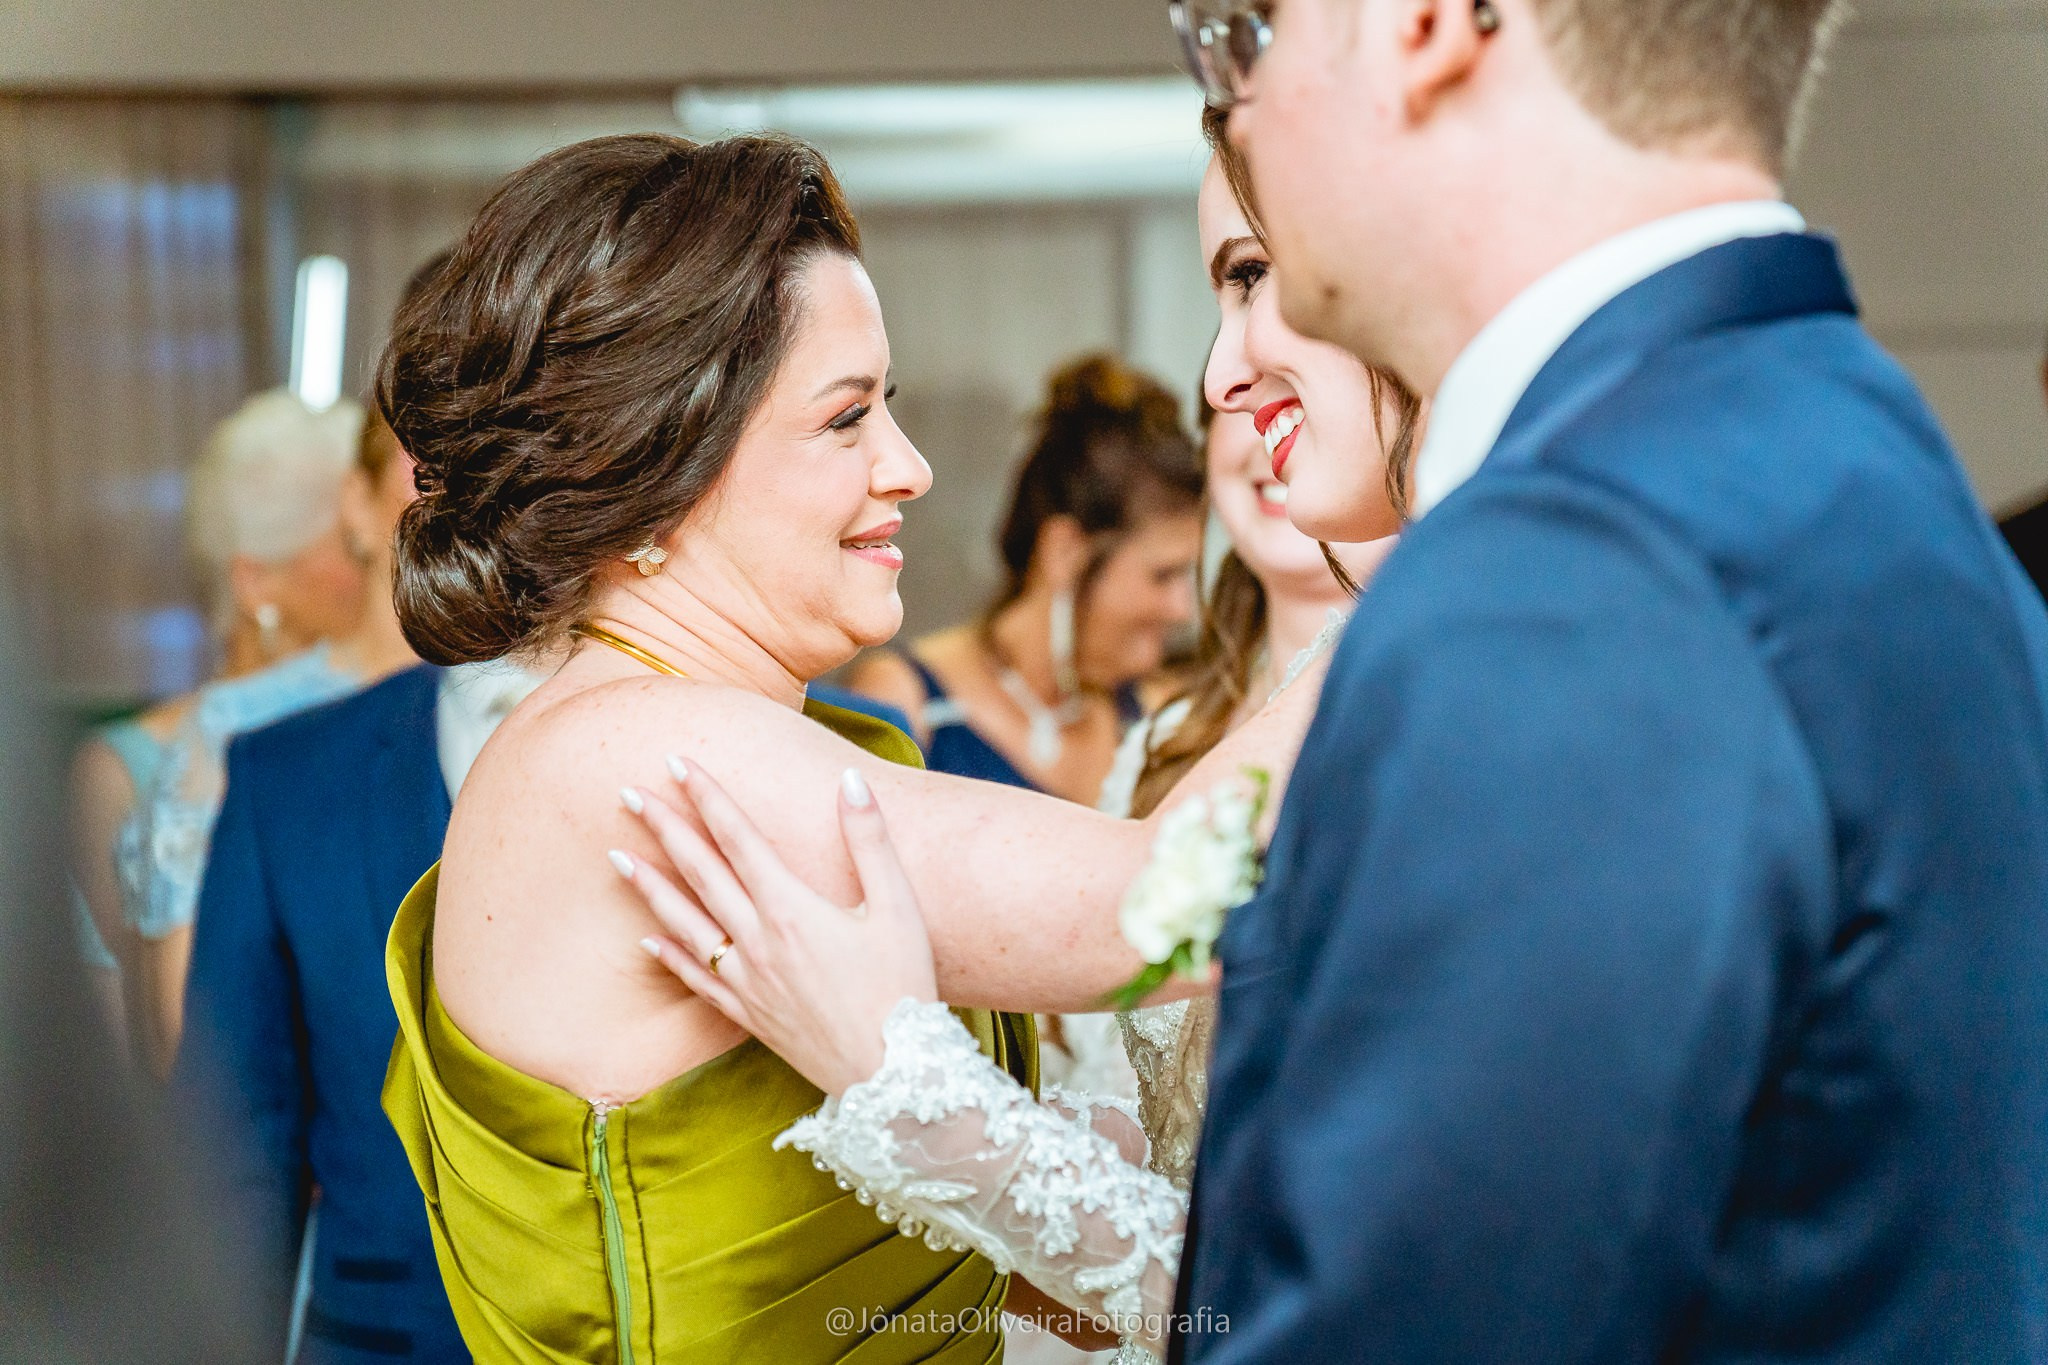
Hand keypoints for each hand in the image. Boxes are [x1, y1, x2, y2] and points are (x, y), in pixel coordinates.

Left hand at [613, 760, 938, 1095]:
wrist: (892, 1076)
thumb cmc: (904, 989)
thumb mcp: (899, 907)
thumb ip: (870, 840)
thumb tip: (851, 781)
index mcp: (792, 908)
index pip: (737, 837)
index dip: (705, 796)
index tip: (676, 762)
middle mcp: (758, 940)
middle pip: (699, 872)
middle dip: (662, 827)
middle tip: (625, 792)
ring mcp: (747, 980)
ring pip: (684, 922)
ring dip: (648, 885)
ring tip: (616, 855)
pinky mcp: (747, 1014)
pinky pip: (696, 979)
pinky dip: (669, 954)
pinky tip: (648, 938)